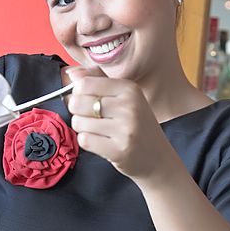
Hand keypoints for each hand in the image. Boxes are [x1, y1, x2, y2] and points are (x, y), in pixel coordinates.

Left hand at [64, 67, 174, 181]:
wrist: (157, 157)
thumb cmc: (136, 126)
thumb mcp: (124, 98)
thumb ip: (98, 82)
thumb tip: (72, 73)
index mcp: (129, 89)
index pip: (85, 83)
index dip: (78, 93)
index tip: (86, 101)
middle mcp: (129, 106)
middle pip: (77, 102)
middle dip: (77, 112)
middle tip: (90, 119)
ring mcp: (125, 129)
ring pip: (79, 122)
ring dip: (82, 129)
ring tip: (98, 132)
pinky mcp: (119, 150)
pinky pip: (85, 140)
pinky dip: (87, 142)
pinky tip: (101, 142)